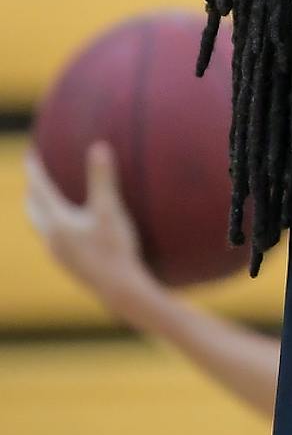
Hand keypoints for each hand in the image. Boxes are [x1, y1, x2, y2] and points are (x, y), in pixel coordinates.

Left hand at [24, 143, 155, 309]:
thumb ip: (102, 178)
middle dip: (32, 193)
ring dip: (40, 212)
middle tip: (35, 178)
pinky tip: (68, 232)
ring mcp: (57, 253)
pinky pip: (53, 241)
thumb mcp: (110, 210)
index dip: (35, 170)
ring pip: (41, 227)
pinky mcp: (67, 264)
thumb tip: (99, 146)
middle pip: (32, 210)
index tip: (30, 154)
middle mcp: (51, 237)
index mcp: (57, 221)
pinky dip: (53, 228)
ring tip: (47, 203)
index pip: (39, 189)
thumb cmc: (115, 248)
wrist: (118, 288)